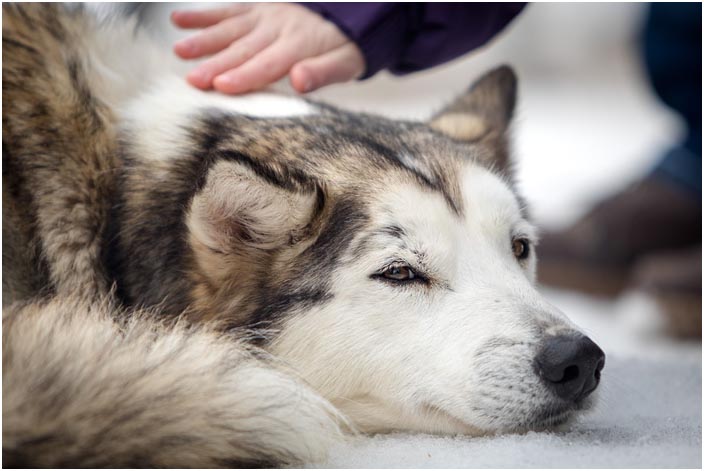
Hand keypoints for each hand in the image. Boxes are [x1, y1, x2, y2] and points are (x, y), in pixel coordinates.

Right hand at [172, 3, 365, 93]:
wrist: (346, 15)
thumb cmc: (343, 47)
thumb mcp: (346, 63)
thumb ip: (323, 73)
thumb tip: (299, 81)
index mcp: (300, 44)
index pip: (268, 64)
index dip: (245, 75)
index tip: (222, 86)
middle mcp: (278, 28)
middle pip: (244, 49)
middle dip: (217, 65)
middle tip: (194, 80)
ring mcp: (264, 16)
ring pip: (231, 28)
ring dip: (204, 39)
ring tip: (180, 51)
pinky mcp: (255, 10)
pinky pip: (228, 11)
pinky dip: (203, 15)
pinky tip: (178, 19)